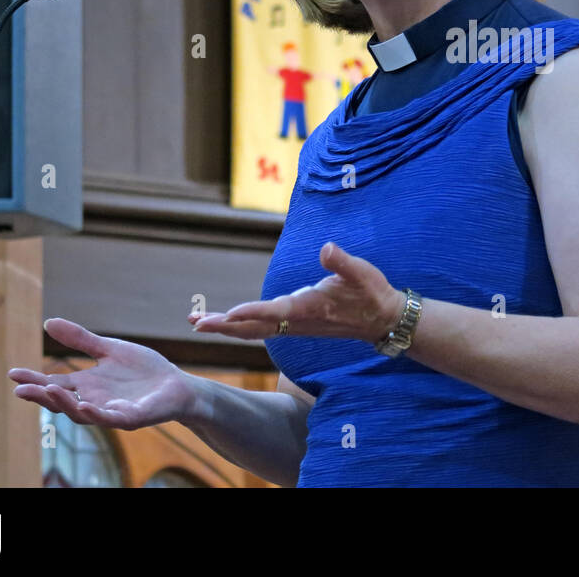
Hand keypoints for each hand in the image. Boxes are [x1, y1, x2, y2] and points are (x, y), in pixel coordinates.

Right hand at [8, 318, 197, 429]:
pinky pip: (111, 418)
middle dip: (41, 397)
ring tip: (49, 391)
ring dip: (65, 404)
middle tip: (19, 390)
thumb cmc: (143, 369)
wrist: (177, 385)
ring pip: (82, 413)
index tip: (12, 374)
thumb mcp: (109, 349)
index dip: (34, 380)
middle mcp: (94, 401)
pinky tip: (86, 405)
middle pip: (62, 402)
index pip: (54, 384)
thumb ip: (81, 339)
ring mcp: (111, 411)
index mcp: (87, 385)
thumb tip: (48, 323)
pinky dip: (97, 413)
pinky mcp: (132, 418)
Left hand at [190, 242, 401, 344]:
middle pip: (254, 328)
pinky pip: (261, 328)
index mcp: (310, 308)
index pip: (276, 312)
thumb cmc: (371, 293)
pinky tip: (226, 321)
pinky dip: (240, 325)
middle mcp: (298, 321)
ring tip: (197, 321)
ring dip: (226, 327)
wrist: (381, 319)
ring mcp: (295, 326)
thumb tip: (326, 248)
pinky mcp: (295, 324)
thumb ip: (342, 262)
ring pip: (254, 330)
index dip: (252, 312)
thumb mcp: (361, 273)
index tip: (229, 314)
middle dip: (225, 326)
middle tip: (196, 323)